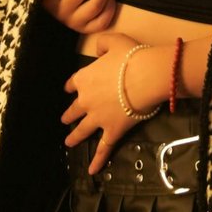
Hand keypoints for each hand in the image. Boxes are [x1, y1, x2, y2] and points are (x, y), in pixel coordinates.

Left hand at [61, 33, 165, 174]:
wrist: (145, 76)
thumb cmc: (131, 57)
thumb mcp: (114, 41)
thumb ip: (102, 44)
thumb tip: (98, 52)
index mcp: (84, 78)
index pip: (73, 83)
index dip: (72, 87)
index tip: (70, 89)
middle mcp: (86, 100)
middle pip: (74, 109)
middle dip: (69, 115)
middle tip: (65, 119)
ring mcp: (97, 118)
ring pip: (82, 130)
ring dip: (74, 136)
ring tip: (68, 142)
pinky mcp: (111, 131)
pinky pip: (103, 148)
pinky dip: (97, 160)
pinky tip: (91, 170)